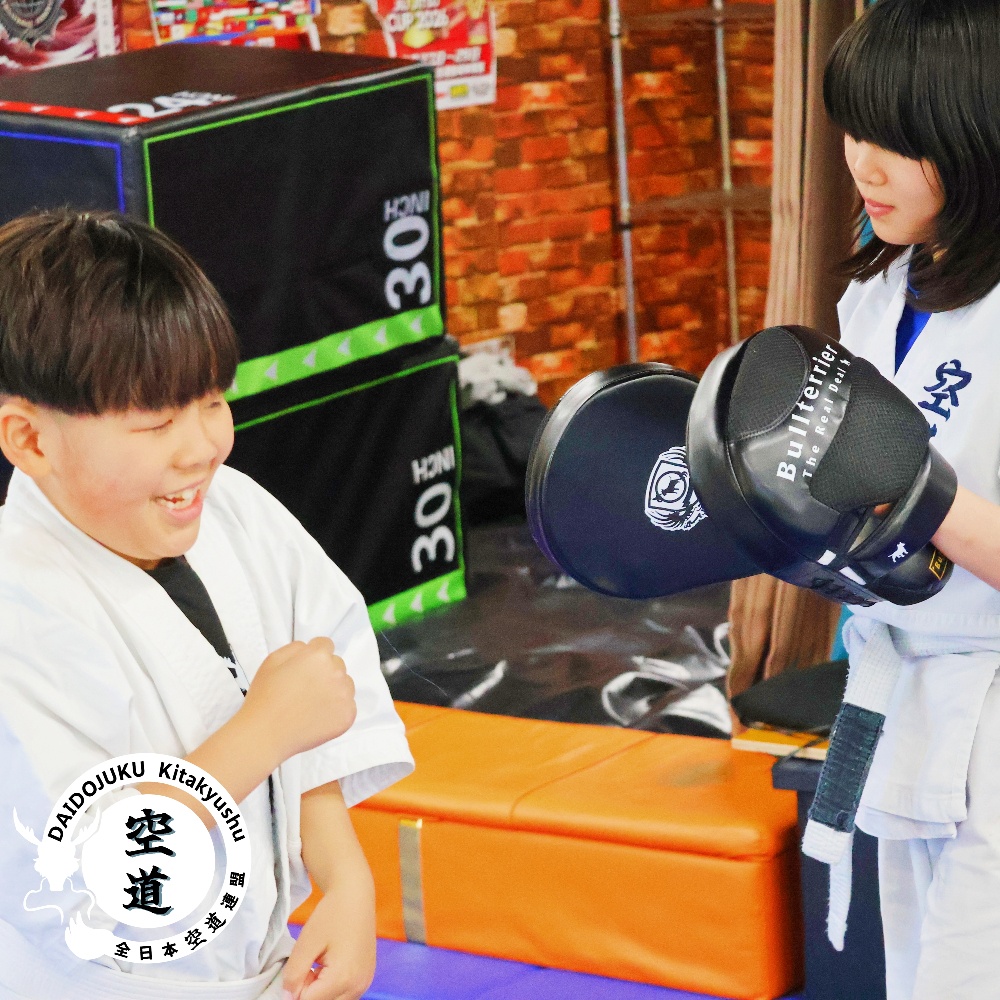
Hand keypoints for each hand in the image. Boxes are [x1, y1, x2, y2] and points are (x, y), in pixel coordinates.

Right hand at [242, 638, 356, 762]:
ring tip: (310, 703)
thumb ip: (296, 647)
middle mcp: (336, 672)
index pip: (326, 645)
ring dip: (333, 689)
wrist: (266, 734)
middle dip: (324, 671)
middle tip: (304, 688)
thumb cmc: (265, 697)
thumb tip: (309, 647)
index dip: (313, 655)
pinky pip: (347, 705)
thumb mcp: (273, 660)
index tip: (304, 667)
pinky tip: (316, 716)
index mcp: (319, 656)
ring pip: (345, 684)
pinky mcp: (348, 715)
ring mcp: (345, 695)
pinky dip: (336, 709)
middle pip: (336, 664)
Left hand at [282, 881, 375, 999]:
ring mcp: (364, 984)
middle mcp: (357, 987)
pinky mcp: (366, 979)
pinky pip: (344, 995)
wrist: (356, 896)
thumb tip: (288, 997)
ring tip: (319, 965)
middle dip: (309, 992)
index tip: (299, 968)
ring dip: (321, 992)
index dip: (297, 989)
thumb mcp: (306, 943)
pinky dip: (333, 987)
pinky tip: (331, 967)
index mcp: (342, 979)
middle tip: (310, 965)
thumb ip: (293, 975)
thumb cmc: (331, 915)